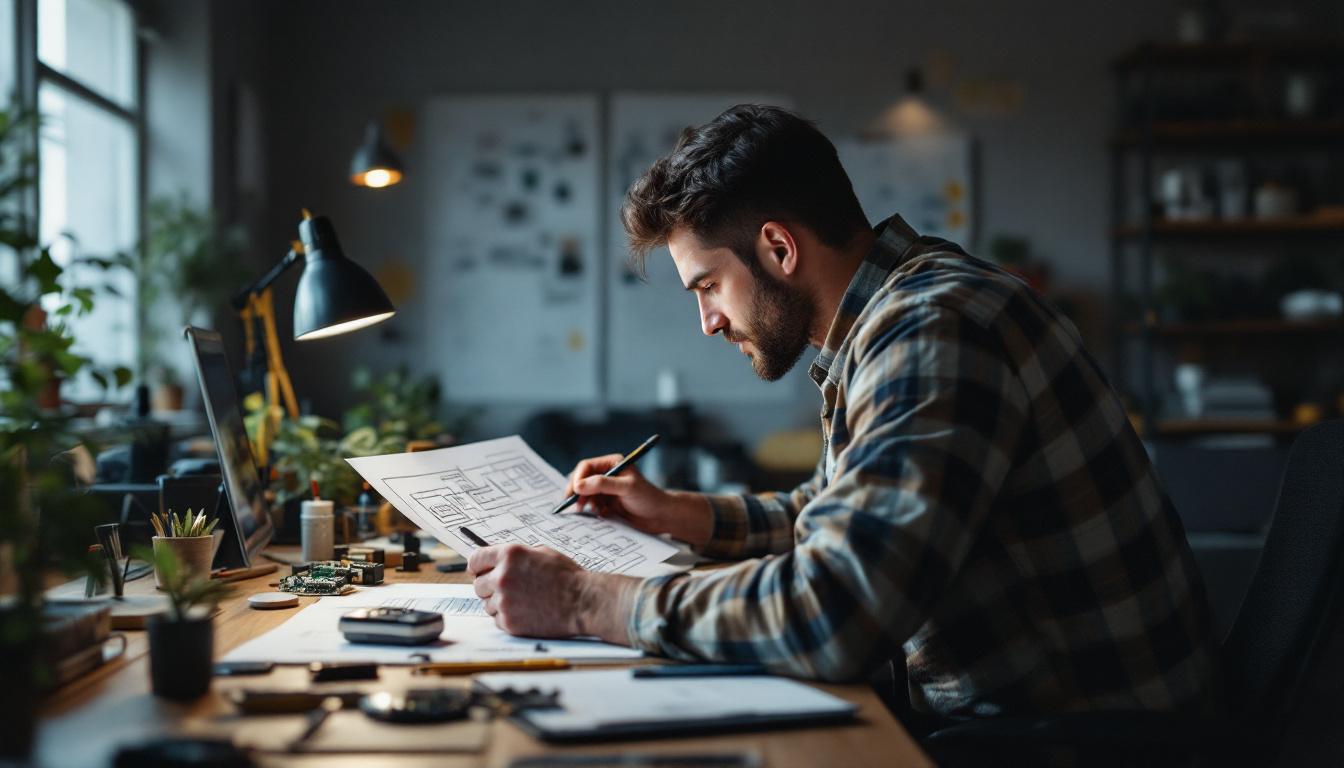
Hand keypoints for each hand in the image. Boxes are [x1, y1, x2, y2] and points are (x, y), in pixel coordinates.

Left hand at [468, 544, 634, 642]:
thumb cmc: (567, 577)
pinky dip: (508, 617)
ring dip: (500, 603)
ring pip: (487, 604)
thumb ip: (516, 555)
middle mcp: (502, 577)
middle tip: (507, 589)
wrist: (583, 602)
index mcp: (509, 556)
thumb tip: (496, 559)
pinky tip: (526, 612)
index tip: (479, 571)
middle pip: (478, 585)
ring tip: (523, 601)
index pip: (475, 559)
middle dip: (489, 586)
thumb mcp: (542, 553)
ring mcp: (504, 601)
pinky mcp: (509, 622)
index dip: (477, 566)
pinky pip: (497, 620)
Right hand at [564, 454, 711, 545]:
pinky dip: (591, 510)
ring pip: (584, 494)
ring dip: (584, 503)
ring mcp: (606, 490)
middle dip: (577, 492)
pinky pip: (590, 505)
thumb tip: (578, 485)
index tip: (575, 492)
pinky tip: (600, 515)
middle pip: (582, 480)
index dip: (578, 478)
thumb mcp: (626, 488)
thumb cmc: (648, 498)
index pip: (586, 466)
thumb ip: (603, 484)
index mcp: (612, 463)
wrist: (661, 517)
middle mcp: (607, 474)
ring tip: (591, 511)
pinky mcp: (607, 503)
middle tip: (575, 506)